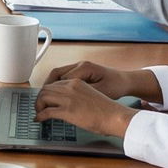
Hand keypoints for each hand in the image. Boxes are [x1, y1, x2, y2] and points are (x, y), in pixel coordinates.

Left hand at [32, 77, 136, 138]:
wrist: (114, 116)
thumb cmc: (106, 110)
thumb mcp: (89, 95)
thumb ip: (76, 96)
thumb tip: (67, 104)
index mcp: (76, 82)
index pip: (54, 83)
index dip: (47, 92)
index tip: (45, 100)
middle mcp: (70, 87)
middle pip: (46, 89)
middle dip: (40, 99)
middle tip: (40, 107)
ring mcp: (68, 98)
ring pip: (43, 97)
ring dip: (38, 106)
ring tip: (40, 114)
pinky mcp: (67, 111)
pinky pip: (46, 112)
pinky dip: (40, 116)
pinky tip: (40, 120)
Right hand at [41, 59, 160, 103]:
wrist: (126, 82)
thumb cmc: (116, 87)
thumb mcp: (100, 93)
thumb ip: (82, 95)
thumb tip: (65, 102)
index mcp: (84, 68)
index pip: (59, 76)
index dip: (50, 89)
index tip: (44, 100)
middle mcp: (80, 65)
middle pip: (56, 74)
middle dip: (47, 88)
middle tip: (41, 101)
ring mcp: (80, 67)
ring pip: (59, 75)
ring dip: (51, 87)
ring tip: (47, 100)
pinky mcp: (82, 73)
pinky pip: (65, 77)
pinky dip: (59, 86)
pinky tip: (58, 96)